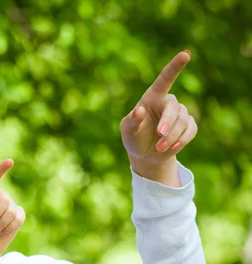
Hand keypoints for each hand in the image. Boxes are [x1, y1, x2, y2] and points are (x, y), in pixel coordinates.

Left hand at [0, 159, 25, 256]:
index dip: (1, 169)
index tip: (10, 161)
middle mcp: (0, 196)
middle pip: (4, 200)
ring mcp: (11, 205)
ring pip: (11, 212)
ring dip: (0, 225)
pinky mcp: (19, 215)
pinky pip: (18, 219)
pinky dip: (8, 228)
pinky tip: (1, 231)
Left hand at [120, 51, 197, 182]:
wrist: (145, 155)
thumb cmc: (134, 138)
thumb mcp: (127, 131)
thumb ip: (131, 121)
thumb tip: (139, 110)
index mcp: (153, 97)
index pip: (165, 79)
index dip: (175, 66)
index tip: (186, 54)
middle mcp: (168, 102)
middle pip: (174, 108)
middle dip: (168, 122)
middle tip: (160, 134)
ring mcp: (180, 114)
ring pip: (182, 122)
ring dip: (171, 137)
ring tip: (159, 148)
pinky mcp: (188, 126)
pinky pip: (191, 130)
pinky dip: (182, 140)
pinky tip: (173, 148)